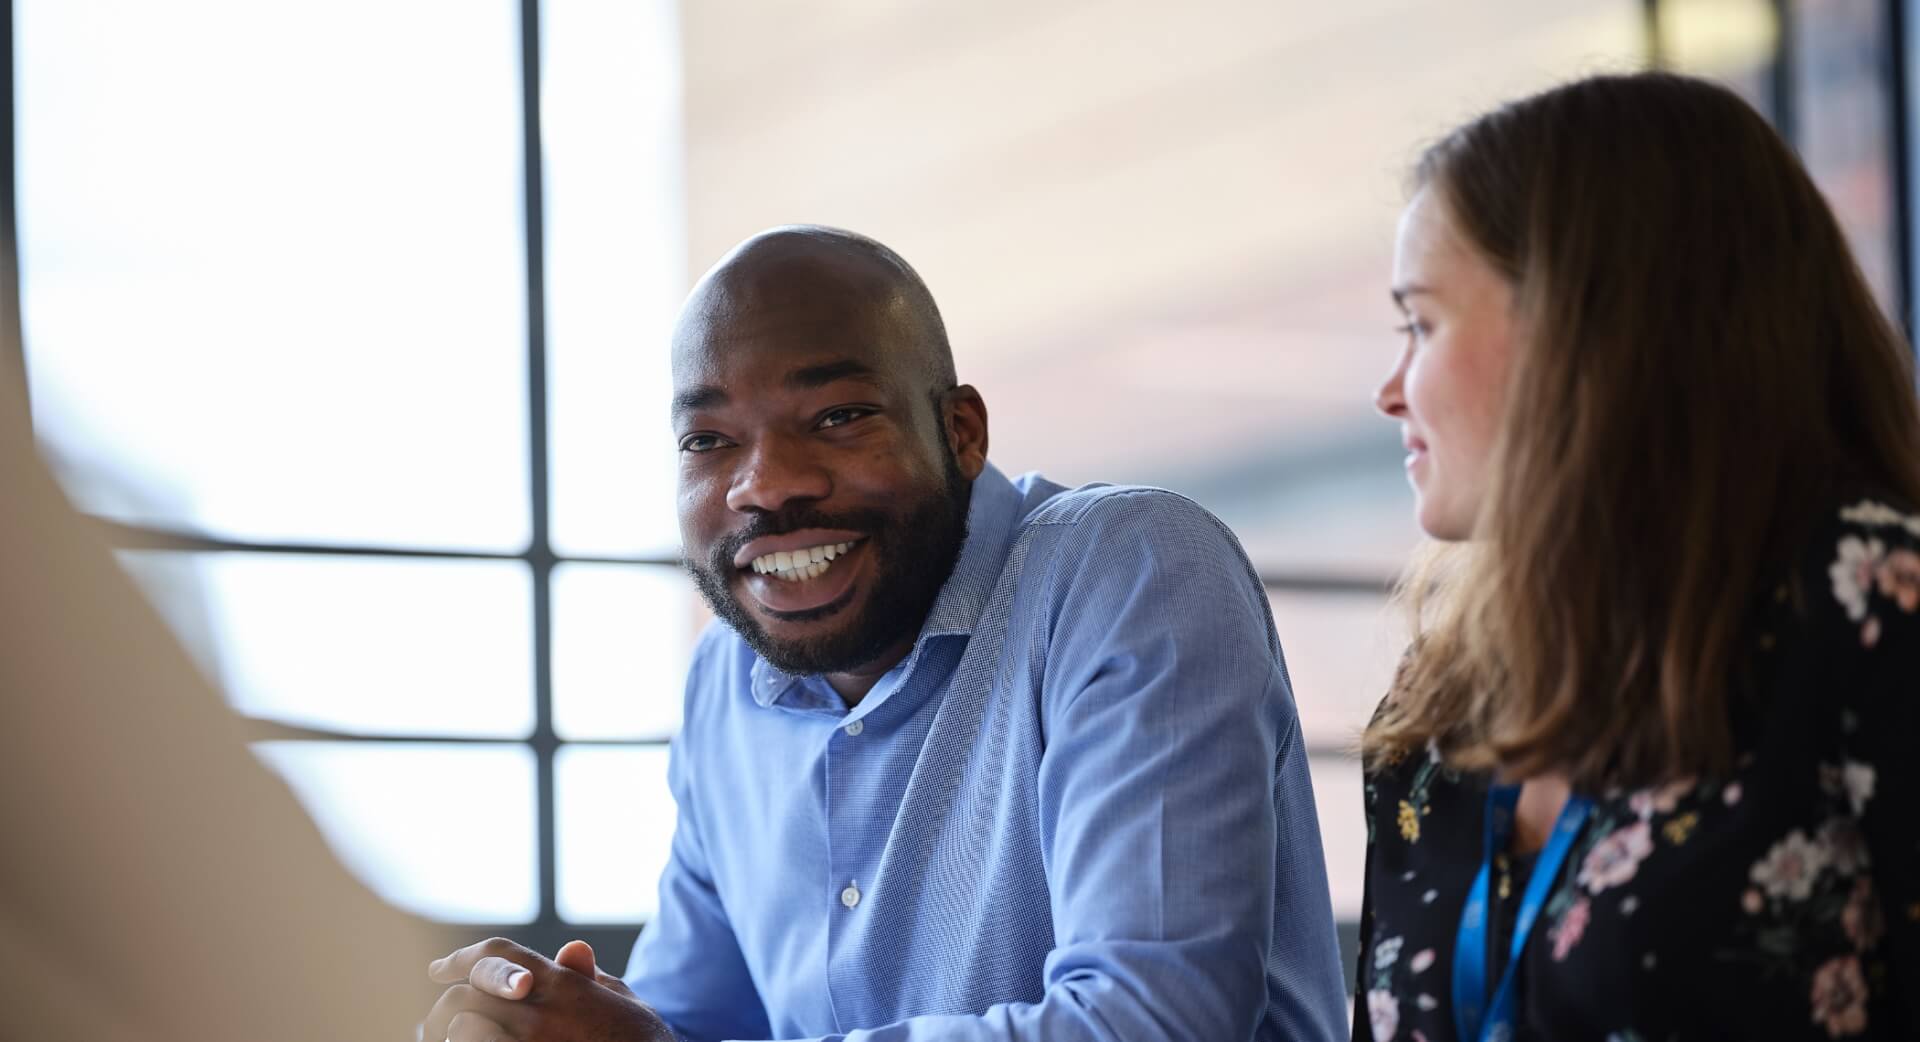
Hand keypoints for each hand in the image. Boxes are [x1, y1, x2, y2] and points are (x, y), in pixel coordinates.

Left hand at [423, 936, 674, 1041]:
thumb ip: (590, 978)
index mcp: (564, 984)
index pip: (499, 955)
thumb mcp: (621, 1003)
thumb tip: (572, 949)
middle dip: (449, 1001)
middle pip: (470, 991)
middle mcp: (543, 1010)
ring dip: (451, 1034)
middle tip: (438, 1015)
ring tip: (445, 1038)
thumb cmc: (641, 1041)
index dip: (461, 958)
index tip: (438, 969)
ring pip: (464, 1026)